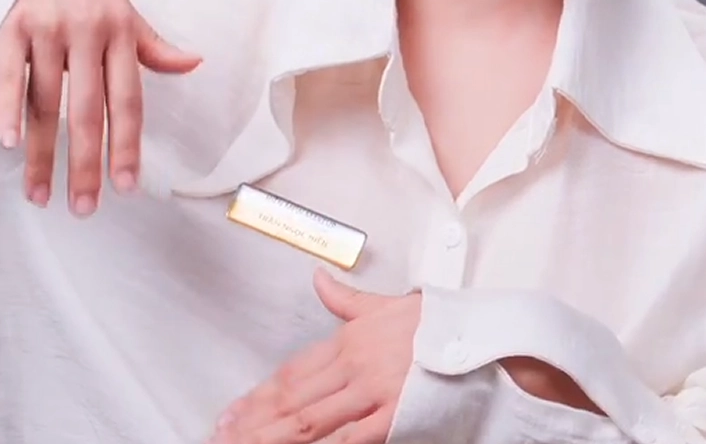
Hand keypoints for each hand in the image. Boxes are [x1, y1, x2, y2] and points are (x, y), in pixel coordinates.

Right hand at [0, 0, 200, 214]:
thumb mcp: (129, 15)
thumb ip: (154, 47)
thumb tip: (193, 63)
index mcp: (120, 34)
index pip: (127, 102)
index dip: (127, 146)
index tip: (126, 187)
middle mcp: (86, 32)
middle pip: (87, 111)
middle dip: (85, 165)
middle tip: (83, 208)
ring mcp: (48, 29)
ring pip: (46, 103)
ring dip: (41, 155)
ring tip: (40, 194)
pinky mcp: (13, 26)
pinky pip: (11, 74)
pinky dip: (8, 109)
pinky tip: (9, 143)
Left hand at [211, 270, 420, 443]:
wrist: (483, 338)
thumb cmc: (440, 326)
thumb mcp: (388, 306)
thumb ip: (347, 299)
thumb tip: (318, 278)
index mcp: (350, 340)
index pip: (293, 372)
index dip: (259, 394)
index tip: (233, 412)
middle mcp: (355, 364)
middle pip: (292, 398)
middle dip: (254, 420)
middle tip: (222, 435)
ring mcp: (373, 391)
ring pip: (310, 420)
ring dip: (273, 436)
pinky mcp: (394, 415)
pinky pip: (349, 437)